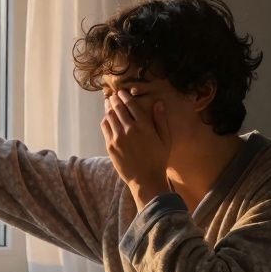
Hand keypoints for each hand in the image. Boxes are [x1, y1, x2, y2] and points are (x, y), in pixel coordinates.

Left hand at [101, 89, 170, 207]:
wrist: (145, 180)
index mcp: (144, 126)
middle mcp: (129, 129)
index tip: (121, 92)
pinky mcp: (110, 146)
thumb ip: (161, 120)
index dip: (125, 96)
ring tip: (108, 103)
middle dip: (114, 99)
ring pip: (109, 116)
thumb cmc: (158, 160)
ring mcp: (118, 138)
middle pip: (118, 108)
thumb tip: (158, 103)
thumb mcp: (165, 139)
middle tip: (112, 95)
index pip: (131, 104)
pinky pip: (105, 128)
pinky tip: (107, 117)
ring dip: (108, 107)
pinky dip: (105, 120)